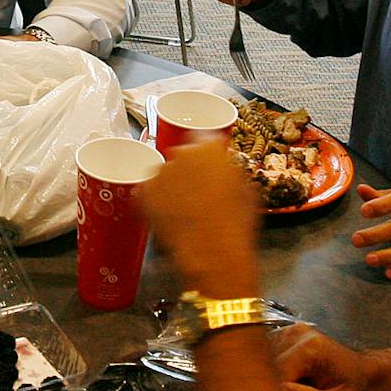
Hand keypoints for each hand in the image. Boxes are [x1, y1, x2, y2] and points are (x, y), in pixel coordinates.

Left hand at [137, 143, 262, 296]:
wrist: (214, 253)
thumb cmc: (236, 225)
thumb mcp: (247, 190)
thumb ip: (231, 171)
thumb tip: (225, 171)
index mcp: (209, 147)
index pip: (202, 138)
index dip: (204, 154)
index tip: (206, 165)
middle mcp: (181, 153)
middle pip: (181, 156)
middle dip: (187, 171)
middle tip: (196, 194)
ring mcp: (160, 172)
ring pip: (163, 175)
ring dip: (170, 187)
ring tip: (183, 211)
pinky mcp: (143, 192)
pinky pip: (147, 193)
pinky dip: (154, 203)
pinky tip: (169, 217)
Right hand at [272, 325, 382, 390]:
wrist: (366, 377)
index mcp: (309, 347)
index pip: (275, 376)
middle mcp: (294, 334)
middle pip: (266, 370)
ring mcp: (287, 333)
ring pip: (263, 367)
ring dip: (274, 387)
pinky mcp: (282, 338)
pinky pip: (266, 363)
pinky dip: (274, 379)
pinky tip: (292, 387)